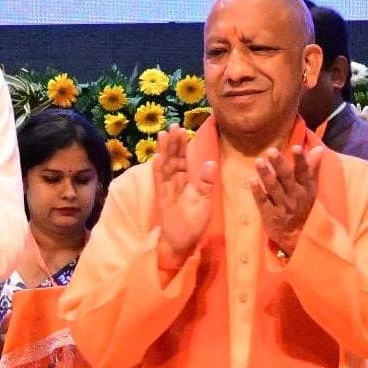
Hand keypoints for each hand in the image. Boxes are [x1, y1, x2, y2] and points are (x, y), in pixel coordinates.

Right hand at [152, 127, 219, 265]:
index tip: (183, 130)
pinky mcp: (162, 198)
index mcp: (187, 180)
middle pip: (173, 158)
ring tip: (164, 135)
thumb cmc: (194, 222)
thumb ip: (207, 182)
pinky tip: (157, 158)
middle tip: (173, 126)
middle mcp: (175, 181)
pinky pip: (159, 181)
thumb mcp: (206, 200)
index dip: (183, 145)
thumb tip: (211, 162)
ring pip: (165, 165)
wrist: (183, 241)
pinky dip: (158, 170)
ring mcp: (167, 189)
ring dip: (164, 151)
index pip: (184, 159)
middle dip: (173, 143)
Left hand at [253, 134, 320, 256]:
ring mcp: (282, 206)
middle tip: (271, 151)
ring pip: (273, 189)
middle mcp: (295, 197)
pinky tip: (251, 180)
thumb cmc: (303, 208)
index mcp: (306, 190)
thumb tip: (319, 149)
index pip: (304, 173)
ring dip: (266, 175)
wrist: (297, 237)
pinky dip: (257, 191)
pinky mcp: (270, 215)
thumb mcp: (311, 189)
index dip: (301, 161)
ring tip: (259, 161)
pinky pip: (263, 202)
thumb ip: (312, 168)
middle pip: (286, 179)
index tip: (296, 147)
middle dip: (279, 165)